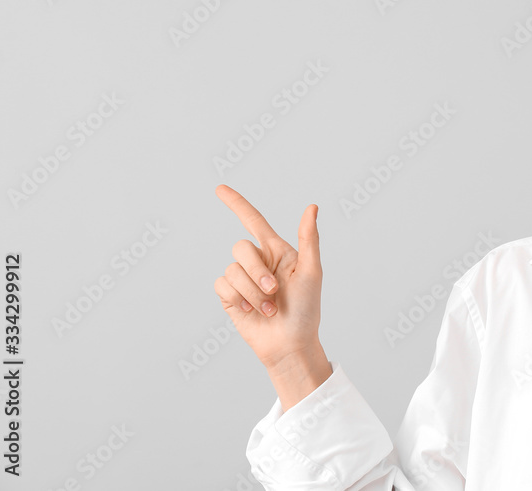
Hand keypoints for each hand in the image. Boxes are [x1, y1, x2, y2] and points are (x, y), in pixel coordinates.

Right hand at [213, 184, 325, 372]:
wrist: (291, 344)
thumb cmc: (307, 309)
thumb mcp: (312, 272)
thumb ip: (309, 239)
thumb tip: (312, 207)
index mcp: (277, 251)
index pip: (253, 221)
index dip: (236, 204)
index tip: (219, 189)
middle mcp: (258, 262)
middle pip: (241, 248)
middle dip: (257, 271)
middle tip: (275, 292)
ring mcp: (243, 279)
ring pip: (232, 269)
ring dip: (252, 291)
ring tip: (269, 308)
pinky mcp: (230, 296)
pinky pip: (222, 285)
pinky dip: (238, 298)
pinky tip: (251, 311)